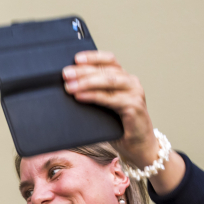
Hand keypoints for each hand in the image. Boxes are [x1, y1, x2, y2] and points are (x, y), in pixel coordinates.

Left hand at [63, 51, 184, 193]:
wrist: (137, 146)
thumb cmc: (118, 126)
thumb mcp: (103, 106)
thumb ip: (92, 94)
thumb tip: (67, 86)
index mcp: (123, 78)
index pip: (108, 61)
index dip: (93, 57)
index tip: (75, 58)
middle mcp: (131, 82)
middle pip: (105, 70)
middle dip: (83, 71)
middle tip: (65, 73)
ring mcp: (134, 94)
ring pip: (109, 82)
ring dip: (87, 82)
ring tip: (69, 86)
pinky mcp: (134, 107)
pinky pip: (111, 99)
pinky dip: (94, 96)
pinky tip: (80, 96)